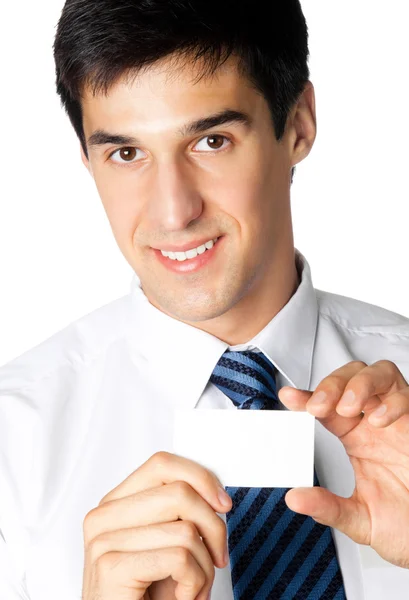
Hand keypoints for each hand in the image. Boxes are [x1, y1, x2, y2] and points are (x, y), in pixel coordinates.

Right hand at [81, 451, 231, 599]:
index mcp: (115, 503)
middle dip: (213, 528)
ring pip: (185, 529)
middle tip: (216, 556)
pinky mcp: (111, 567)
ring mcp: (103, 540)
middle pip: (180, 492)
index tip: (222, 503)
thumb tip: (214, 492)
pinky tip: (182, 596)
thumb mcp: (162, 543)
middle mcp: (103, 516)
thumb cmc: (144, 596)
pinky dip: (195, 582)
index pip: (163, 464)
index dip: (200, 478)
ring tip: (193, 586)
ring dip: (204, 566)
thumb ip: (176, 511)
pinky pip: (179, 558)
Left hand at [278, 359, 408, 568]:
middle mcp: (375, 423)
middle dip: (332, 384)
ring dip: (360, 383)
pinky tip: (379, 420)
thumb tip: (295, 498)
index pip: (327, 405)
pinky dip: (393, 402)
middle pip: (351, 376)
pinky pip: (408, 397)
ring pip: (380, 374)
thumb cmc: (405, 524)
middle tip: (319, 406)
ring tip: (347, 408)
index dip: (307, 396)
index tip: (289, 398)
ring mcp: (398, 419)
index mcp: (357, 437)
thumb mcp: (360, 519)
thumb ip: (328, 508)